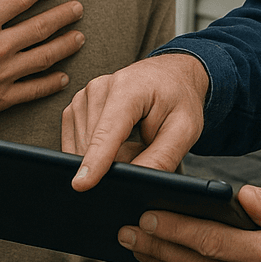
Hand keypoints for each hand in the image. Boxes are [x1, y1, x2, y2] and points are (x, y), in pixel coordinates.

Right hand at [0, 0, 84, 127]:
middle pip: (40, 27)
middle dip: (63, 15)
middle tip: (78, 8)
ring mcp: (2, 75)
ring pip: (44, 57)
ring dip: (65, 46)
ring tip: (80, 37)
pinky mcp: (1, 98)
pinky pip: (34, 90)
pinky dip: (51, 84)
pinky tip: (63, 77)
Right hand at [62, 53, 208, 188]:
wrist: (170, 75)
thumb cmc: (179, 100)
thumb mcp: (184, 129)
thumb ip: (161, 157)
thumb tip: (133, 182)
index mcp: (128, 89)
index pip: (107, 132)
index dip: (95, 160)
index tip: (80, 185)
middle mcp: (99, 88)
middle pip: (93, 145)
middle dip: (115, 161)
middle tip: (144, 147)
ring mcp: (84, 96)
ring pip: (82, 148)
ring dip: (106, 157)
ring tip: (133, 140)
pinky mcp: (76, 107)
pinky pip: (76, 143)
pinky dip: (94, 152)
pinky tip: (116, 141)